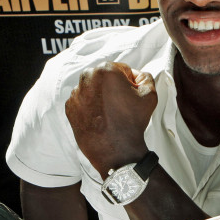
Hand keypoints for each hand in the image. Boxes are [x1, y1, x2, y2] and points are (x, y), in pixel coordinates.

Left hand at [65, 62, 156, 176]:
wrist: (115, 150)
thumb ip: (145, 77)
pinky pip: (83, 101)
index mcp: (105, 70)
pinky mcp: (69, 108)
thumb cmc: (132, 122)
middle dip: (114, 87)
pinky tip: (101, 118)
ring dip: (101, 96)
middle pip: (105, 77)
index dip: (130, 83)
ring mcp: (76, 94)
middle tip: (122, 105)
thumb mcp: (149, 95)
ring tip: (111, 113)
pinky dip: (90, 107)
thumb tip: (138, 75)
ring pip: (93, 88)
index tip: (132, 95)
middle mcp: (87, 78)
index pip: (122, 69)